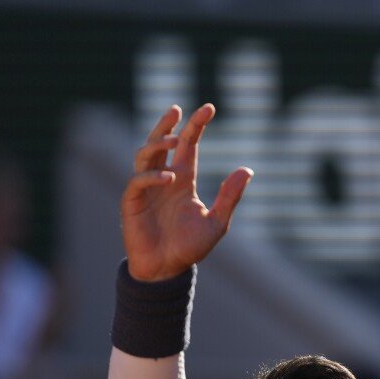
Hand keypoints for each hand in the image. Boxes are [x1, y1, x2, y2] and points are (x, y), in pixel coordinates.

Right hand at [121, 104, 252, 281]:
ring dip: (156, 145)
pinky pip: (137, 182)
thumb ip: (230, 197)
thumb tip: (247, 170)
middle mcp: (163, 179)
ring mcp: (145, 189)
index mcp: (183, 180)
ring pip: (144, 156)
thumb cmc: (190, 247)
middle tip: (177, 108)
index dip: (196, 126)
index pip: (188, 146)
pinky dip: (151, 177)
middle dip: (166, 124)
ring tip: (172, 140)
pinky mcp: (132, 203)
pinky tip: (169, 178)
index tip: (208, 108)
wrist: (167, 270)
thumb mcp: (217, 222)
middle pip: (160, 143)